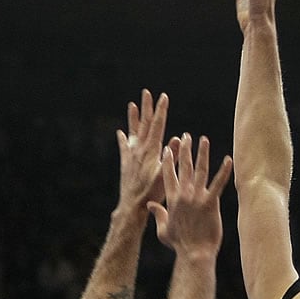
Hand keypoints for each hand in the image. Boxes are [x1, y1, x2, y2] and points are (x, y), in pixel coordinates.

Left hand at [116, 89, 179, 217]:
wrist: (132, 205)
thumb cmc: (152, 192)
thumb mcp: (165, 174)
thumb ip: (172, 156)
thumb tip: (179, 138)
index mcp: (151, 150)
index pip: (157, 125)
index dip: (160, 110)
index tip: (163, 97)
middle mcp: (139, 149)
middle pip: (144, 124)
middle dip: (147, 108)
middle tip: (146, 93)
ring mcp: (131, 155)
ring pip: (133, 131)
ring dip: (133, 118)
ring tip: (131, 105)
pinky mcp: (125, 163)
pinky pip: (124, 146)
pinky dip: (123, 138)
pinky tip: (120, 133)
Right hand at [148, 133, 231, 257]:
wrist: (194, 254)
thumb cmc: (180, 244)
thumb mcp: (163, 229)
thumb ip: (157, 214)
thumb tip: (150, 206)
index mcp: (171, 200)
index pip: (167, 175)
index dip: (168, 160)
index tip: (168, 147)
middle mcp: (183, 195)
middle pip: (183, 167)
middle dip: (184, 150)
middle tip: (186, 136)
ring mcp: (197, 197)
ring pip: (200, 170)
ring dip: (202, 154)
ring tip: (203, 139)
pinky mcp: (211, 203)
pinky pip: (219, 183)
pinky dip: (224, 171)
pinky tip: (229, 160)